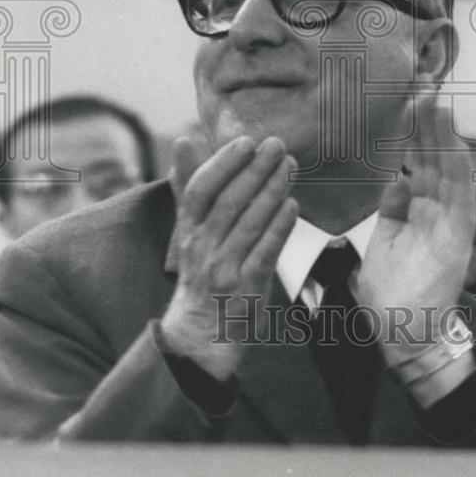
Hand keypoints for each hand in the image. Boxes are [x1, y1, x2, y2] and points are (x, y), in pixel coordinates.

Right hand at [160, 135, 297, 379]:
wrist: (199, 336)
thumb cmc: (201, 272)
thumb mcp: (189, 229)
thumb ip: (189, 185)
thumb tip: (183, 140)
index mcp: (188, 230)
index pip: (200, 189)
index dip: (222, 163)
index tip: (246, 141)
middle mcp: (202, 248)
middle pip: (229, 202)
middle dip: (255, 170)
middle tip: (278, 145)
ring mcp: (223, 269)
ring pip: (249, 224)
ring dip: (272, 191)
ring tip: (290, 167)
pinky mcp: (245, 289)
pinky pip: (264, 253)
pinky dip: (279, 228)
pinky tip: (292, 206)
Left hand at [356, 93, 475, 364]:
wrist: (403, 332)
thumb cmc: (394, 292)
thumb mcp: (385, 241)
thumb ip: (393, 210)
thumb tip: (396, 182)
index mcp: (420, 211)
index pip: (418, 163)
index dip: (413, 134)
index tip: (407, 104)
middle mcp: (439, 211)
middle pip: (434, 159)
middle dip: (428, 125)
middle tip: (422, 89)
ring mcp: (451, 222)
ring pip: (450, 170)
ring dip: (444, 137)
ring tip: (437, 104)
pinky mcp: (459, 237)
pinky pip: (461, 196)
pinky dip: (458, 168)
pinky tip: (452, 143)